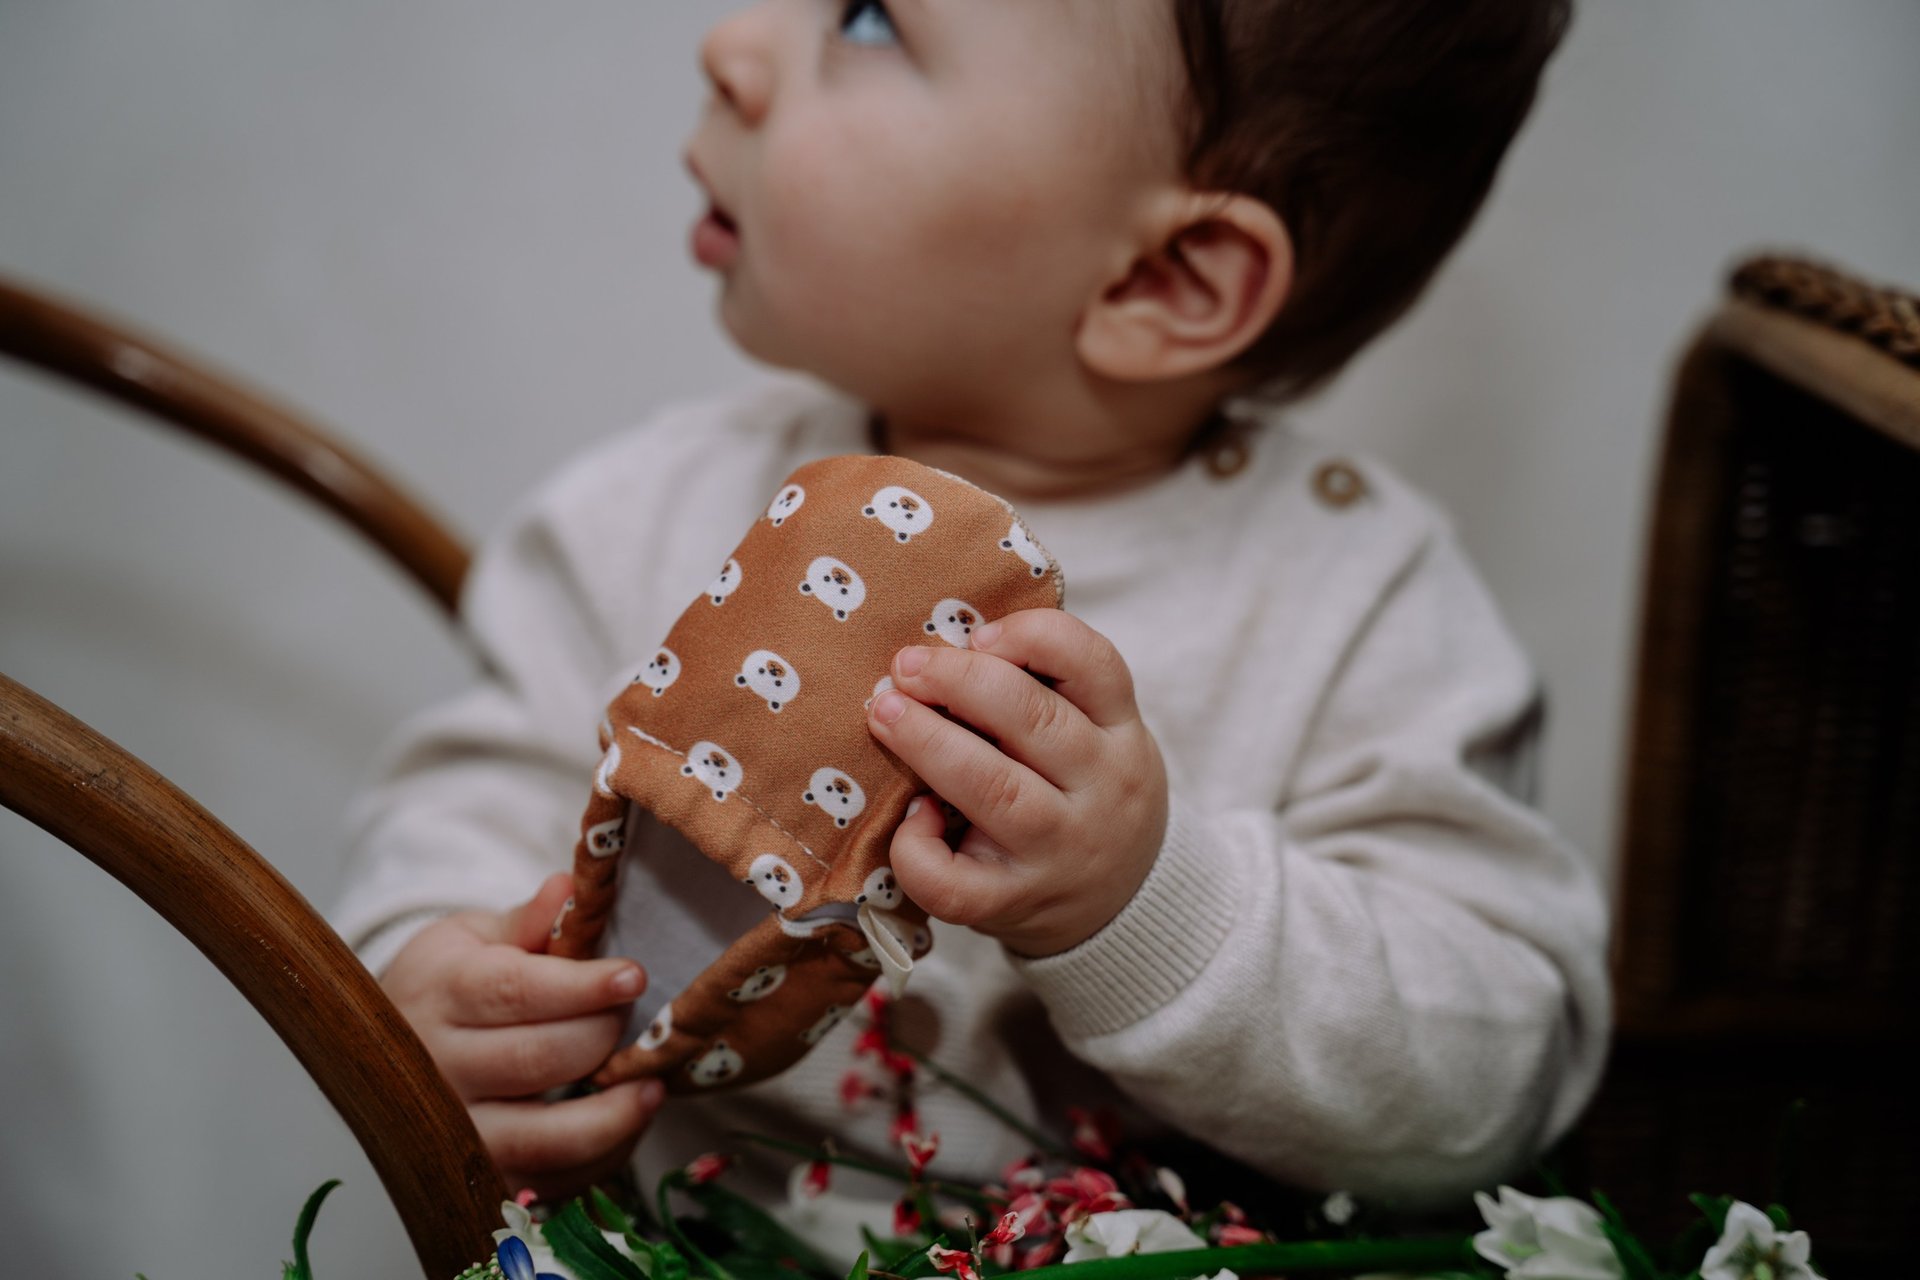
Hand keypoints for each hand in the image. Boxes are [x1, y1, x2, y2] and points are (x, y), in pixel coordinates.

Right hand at [381, 872, 664, 1198]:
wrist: (385, 1048)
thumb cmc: (447, 981)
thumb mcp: (472, 935)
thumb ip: (527, 920)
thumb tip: (569, 888)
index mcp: (441, 993)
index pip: (515, 993)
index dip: (582, 987)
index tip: (634, 976)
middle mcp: (439, 1068)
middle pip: (536, 1061)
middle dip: (602, 1036)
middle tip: (636, 1016)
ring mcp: (454, 1132)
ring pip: (542, 1138)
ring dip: (611, 1115)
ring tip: (653, 1085)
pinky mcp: (479, 1176)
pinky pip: (550, 1180)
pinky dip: (600, 1157)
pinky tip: (628, 1121)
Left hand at [866, 609, 1168, 956]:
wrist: (1126, 904)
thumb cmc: (1084, 795)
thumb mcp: (1099, 735)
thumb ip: (1049, 690)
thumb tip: (948, 644)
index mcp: (1121, 734)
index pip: (1095, 665)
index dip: (1032, 637)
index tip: (979, 636)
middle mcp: (1102, 791)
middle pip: (1032, 719)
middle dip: (957, 681)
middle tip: (905, 667)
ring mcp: (1059, 852)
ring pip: (994, 789)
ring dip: (929, 743)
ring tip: (886, 713)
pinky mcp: (1012, 904)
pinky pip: (954, 882)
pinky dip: (917, 848)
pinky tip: (911, 819)